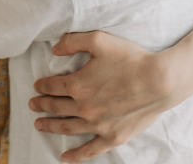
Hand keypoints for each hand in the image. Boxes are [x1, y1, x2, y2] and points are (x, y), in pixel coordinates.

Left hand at [29, 31, 175, 161]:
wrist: (160, 81)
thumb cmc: (131, 59)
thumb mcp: (99, 41)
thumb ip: (72, 42)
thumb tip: (53, 49)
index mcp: (77, 84)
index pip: (52, 86)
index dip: (42, 86)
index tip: (37, 87)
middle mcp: (83, 107)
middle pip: (56, 107)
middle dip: (41, 105)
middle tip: (32, 105)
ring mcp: (97, 124)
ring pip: (66, 127)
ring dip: (50, 126)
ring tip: (39, 125)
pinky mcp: (112, 136)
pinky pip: (89, 149)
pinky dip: (75, 155)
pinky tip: (64, 157)